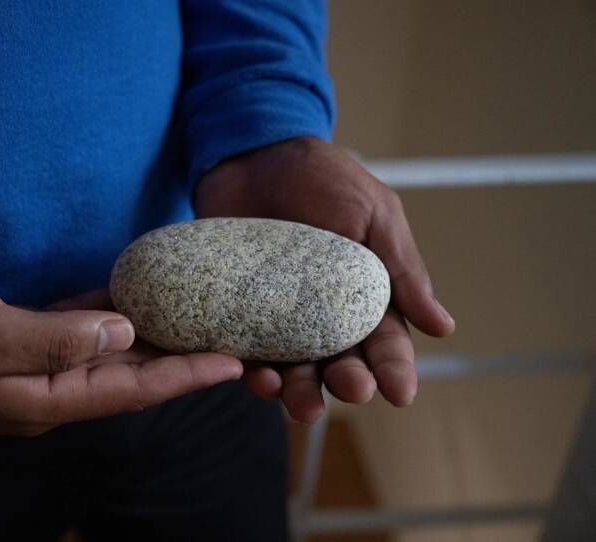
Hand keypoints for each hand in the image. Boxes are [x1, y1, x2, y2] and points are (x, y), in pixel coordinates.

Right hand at [0, 259, 241, 435]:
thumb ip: (54, 339)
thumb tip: (123, 333)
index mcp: (37, 399)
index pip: (129, 391)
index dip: (184, 377)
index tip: (233, 364)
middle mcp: (43, 390)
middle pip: (129, 379)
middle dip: (182, 363)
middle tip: (232, 344)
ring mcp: (31, 367)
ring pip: (110, 357)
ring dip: (155, 343)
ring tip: (199, 324)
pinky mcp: (20, 340)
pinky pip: (82, 334)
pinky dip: (114, 320)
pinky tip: (140, 304)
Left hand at [194, 137, 454, 421]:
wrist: (254, 154)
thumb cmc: (323, 179)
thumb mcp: (373, 215)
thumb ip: (402, 269)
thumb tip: (443, 327)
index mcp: (366, 296)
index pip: (386, 343)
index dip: (395, 369)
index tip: (399, 393)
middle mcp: (325, 316)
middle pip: (342, 365)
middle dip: (349, 383)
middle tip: (352, 388)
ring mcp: (281, 318)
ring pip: (296, 370)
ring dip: (302, 392)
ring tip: (303, 403)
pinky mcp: (242, 314)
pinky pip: (249, 354)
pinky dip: (254, 372)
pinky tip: (259, 377)